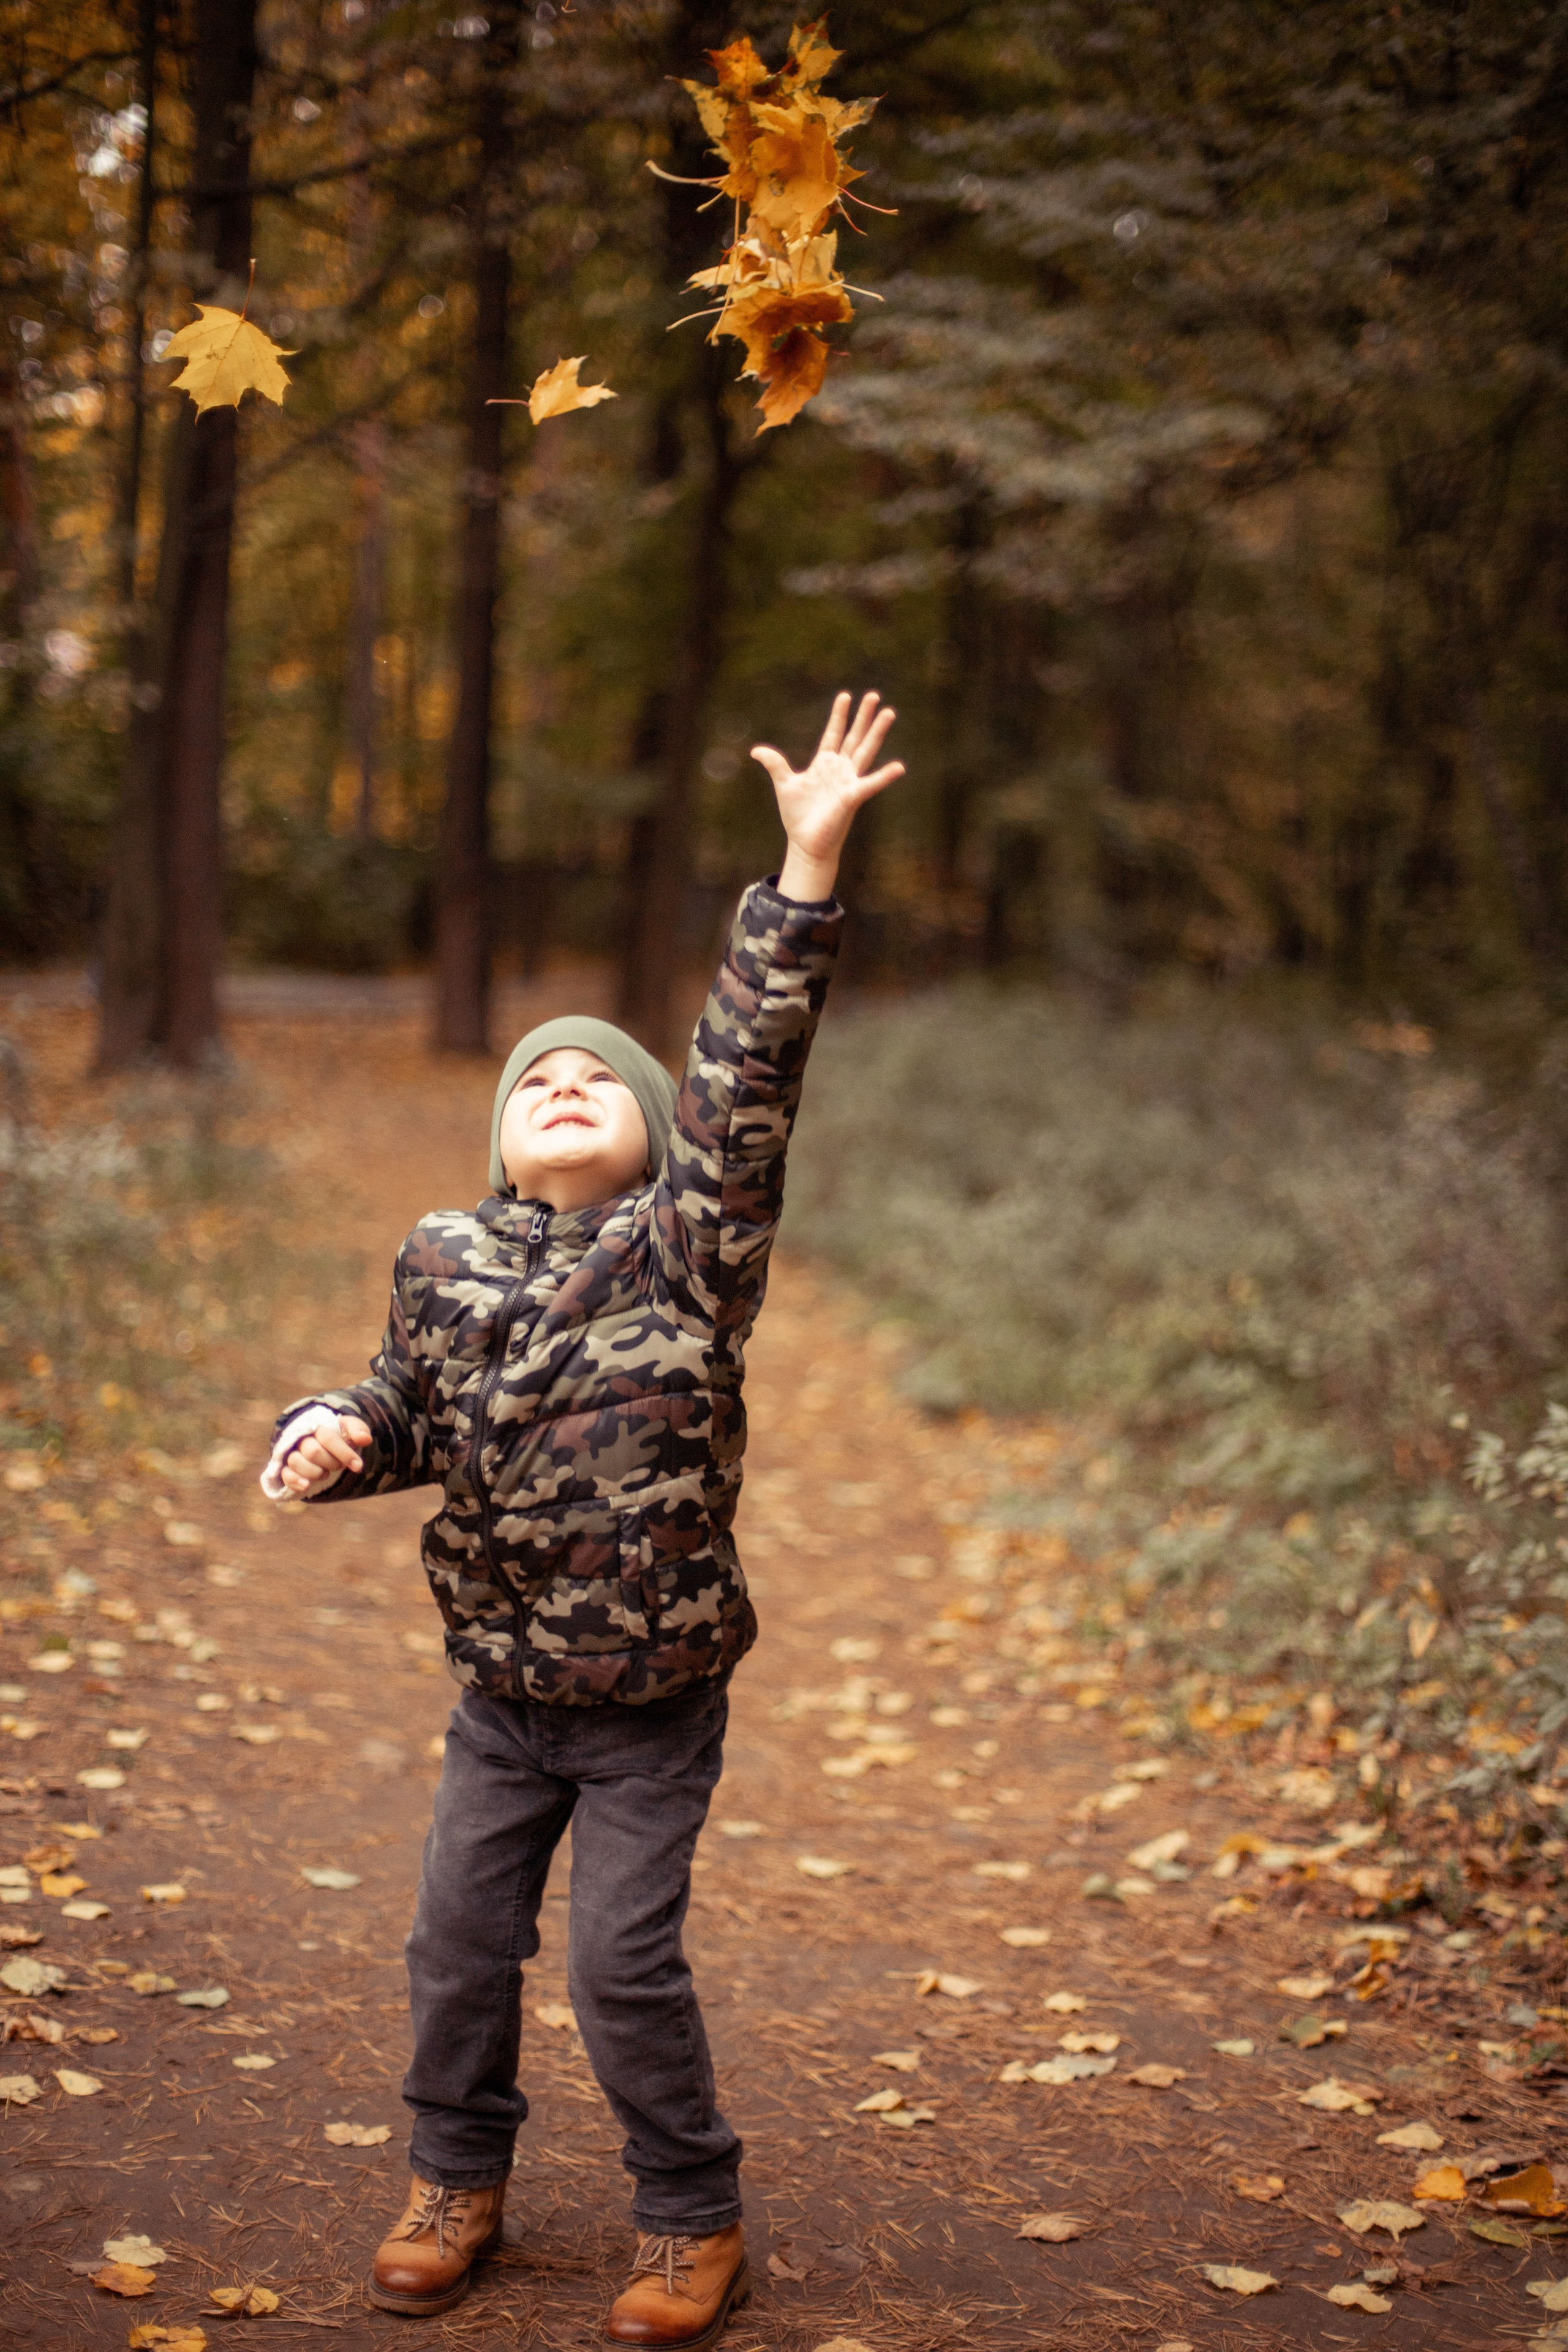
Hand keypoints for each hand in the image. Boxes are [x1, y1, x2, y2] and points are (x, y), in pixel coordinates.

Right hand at [279, 1414, 371, 1497]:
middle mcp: (302, 1439)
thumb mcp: (349, 1428)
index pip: (328, 1437)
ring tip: (326, 1474)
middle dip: (331, 1463)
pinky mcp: (287, 1468)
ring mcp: (292, 1453)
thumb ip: (358, 1429)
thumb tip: (365, 1439)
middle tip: (339, 1466)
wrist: (323, 1443)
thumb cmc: (338, 1435)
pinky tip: (306, 1485)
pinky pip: (285, 1475)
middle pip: (313, 1452)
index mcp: (317, 1426)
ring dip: (315, 1472)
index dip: (344, 1453)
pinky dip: (295, 1481)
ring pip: (296, 1462)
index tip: (358, 1466)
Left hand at [751, 689, 903, 901]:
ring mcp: (848, 782)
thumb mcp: (785, 784)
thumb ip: (775, 764)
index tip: (846, 696)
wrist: (805, 843)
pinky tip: (899, 767)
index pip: (834, 734)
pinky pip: (870, 785)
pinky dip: (884, 777)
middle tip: (874, 695)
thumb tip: (755, 750)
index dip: (839, 715)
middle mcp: (840, 770)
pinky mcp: (852, 798)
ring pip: (865, 752)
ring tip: (889, 713)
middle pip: (854, 737)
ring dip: (877, 733)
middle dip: (864, 716)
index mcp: (824, 764)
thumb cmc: (798, 816)